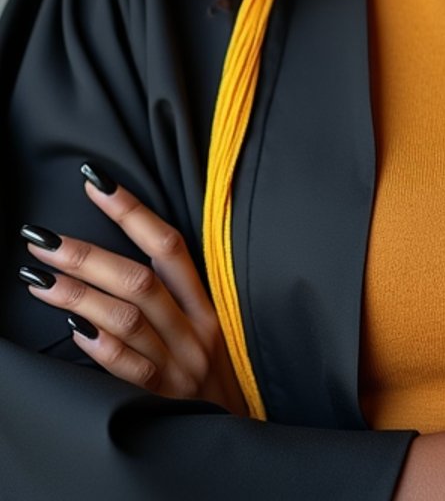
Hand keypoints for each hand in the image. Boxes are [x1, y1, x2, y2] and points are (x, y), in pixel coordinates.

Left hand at [18, 162, 248, 417]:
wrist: (235, 435)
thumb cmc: (211, 376)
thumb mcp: (204, 330)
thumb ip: (172, 298)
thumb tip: (113, 258)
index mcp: (207, 304)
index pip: (169, 246)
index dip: (132, 211)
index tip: (95, 182)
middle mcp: (197, 328)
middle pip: (139, 279)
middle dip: (86, 255)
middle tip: (43, 238)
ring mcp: (181, 364)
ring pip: (127, 318)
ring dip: (78, 295)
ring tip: (38, 277)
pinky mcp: (166, 399)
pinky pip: (131, 367)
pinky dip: (101, 345)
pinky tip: (72, 329)